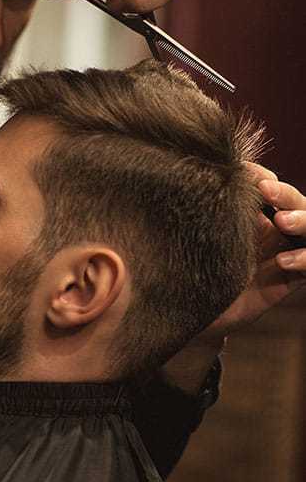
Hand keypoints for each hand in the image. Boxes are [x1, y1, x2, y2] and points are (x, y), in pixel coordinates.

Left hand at [160, 166, 305, 394]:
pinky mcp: (286, 281)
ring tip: (282, 222)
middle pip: (298, 204)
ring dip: (302, 221)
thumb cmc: (187, 266)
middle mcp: (274, 231)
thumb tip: (203, 169)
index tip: (247, 173)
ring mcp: (283, 254)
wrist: (187, 312)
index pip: (272, 187)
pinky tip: (283, 260)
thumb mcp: (196, 233)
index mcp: (254, 214)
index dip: (264, 177)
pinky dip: (304, 259)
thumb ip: (206, 207)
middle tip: (267, 191)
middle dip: (287, 195)